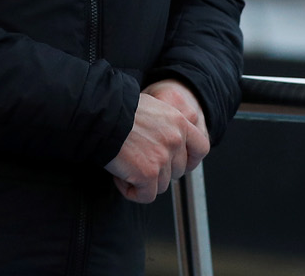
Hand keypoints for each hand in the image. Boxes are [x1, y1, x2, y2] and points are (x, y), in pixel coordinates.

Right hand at [105, 89, 209, 203]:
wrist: (103, 117)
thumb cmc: (120, 111)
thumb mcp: (153, 108)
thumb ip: (166, 126)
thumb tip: (165, 144)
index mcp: (180, 122)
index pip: (201, 148)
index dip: (190, 160)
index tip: (177, 164)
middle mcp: (176, 140)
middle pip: (177, 171)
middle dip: (158, 171)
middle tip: (137, 162)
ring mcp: (164, 158)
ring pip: (161, 185)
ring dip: (142, 181)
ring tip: (125, 166)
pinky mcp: (149, 173)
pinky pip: (146, 196)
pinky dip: (132, 192)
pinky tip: (120, 177)